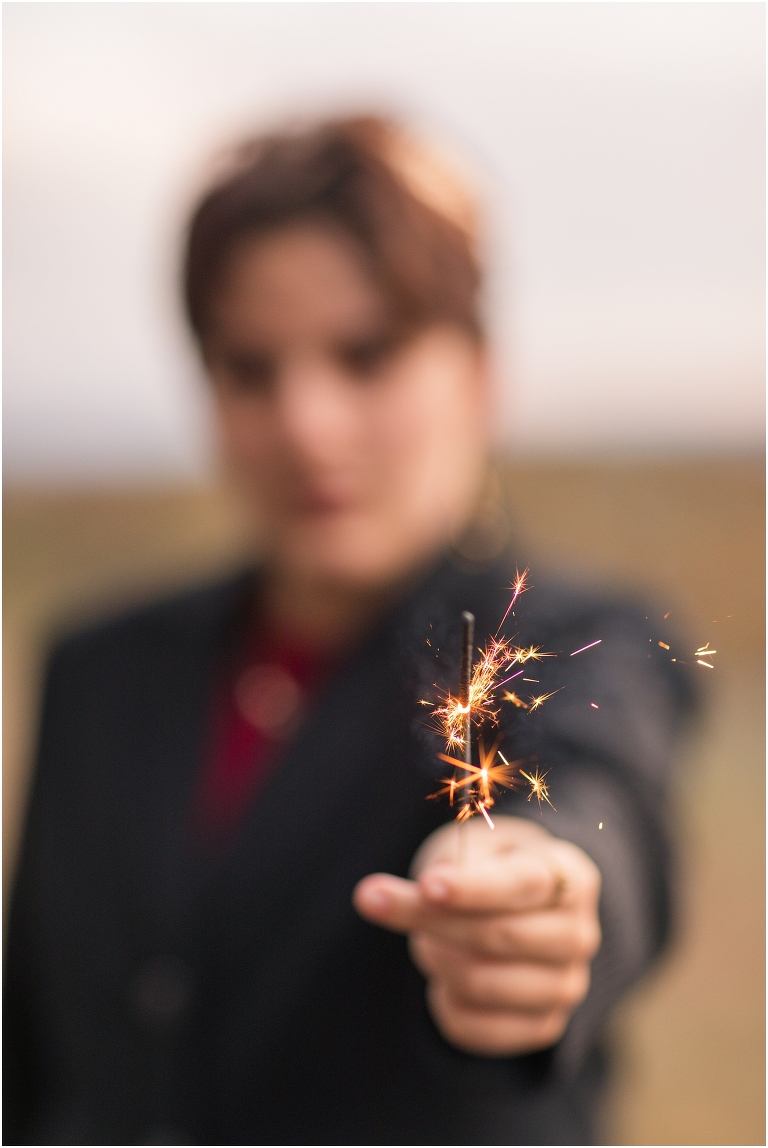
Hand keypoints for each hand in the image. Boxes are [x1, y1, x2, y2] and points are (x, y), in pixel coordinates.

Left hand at [353, 815, 600, 1055]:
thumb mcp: (478, 846)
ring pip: (477, 982)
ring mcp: (565, 986)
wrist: (528, 912)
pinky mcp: (542, 1027)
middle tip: (376, 898)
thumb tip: (409, 892)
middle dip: (428, 919)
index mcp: (571, 876)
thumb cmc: (494, 867)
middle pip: (495, 935)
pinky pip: (470, 1026)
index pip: (522, 885)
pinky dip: (440, 999)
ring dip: (432, 955)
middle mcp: (579, 935)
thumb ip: (452, 864)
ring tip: (426, 937)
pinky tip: (443, 977)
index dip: (473, 888)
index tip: (426, 885)